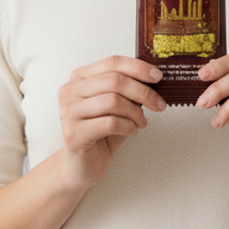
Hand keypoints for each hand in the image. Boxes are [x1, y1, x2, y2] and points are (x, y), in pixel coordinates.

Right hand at [58, 55, 166, 189]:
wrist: (82, 166)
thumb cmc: (100, 133)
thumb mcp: (115, 105)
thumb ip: (127, 89)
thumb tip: (153, 78)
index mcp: (80, 77)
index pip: (113, 62)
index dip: (138, 67)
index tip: (158, 77)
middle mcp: (70, 91)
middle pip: (114, 80)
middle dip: (142, 92)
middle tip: (159, 104)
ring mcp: (69, 112)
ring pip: (113, 101)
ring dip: (136, 112)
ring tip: (142, 122)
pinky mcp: (74, 133)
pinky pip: (110, 123)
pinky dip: (128, 126)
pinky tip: (132, 131)